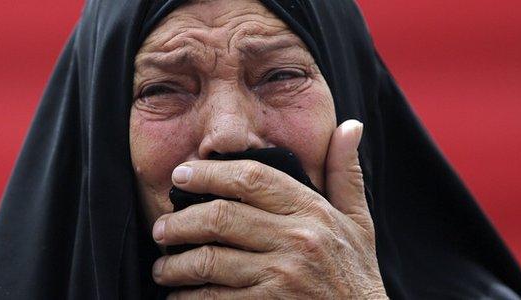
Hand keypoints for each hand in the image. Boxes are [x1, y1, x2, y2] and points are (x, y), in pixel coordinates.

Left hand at [152, 120, 386, 298]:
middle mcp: (297, 241)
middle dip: (179, 222)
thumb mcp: (359, 222)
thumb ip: (346, 174)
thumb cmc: (356, 275)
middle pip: (220, 218)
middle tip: (160, 228)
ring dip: (176, 265)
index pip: (251, 178)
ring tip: (164, 267)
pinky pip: (214, 299)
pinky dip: (189, 298)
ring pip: (209, 261)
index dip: (209, 173)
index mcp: (313, 212)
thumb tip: (350, 125)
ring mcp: (282, 278)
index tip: (181, 175)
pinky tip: (180, 296)